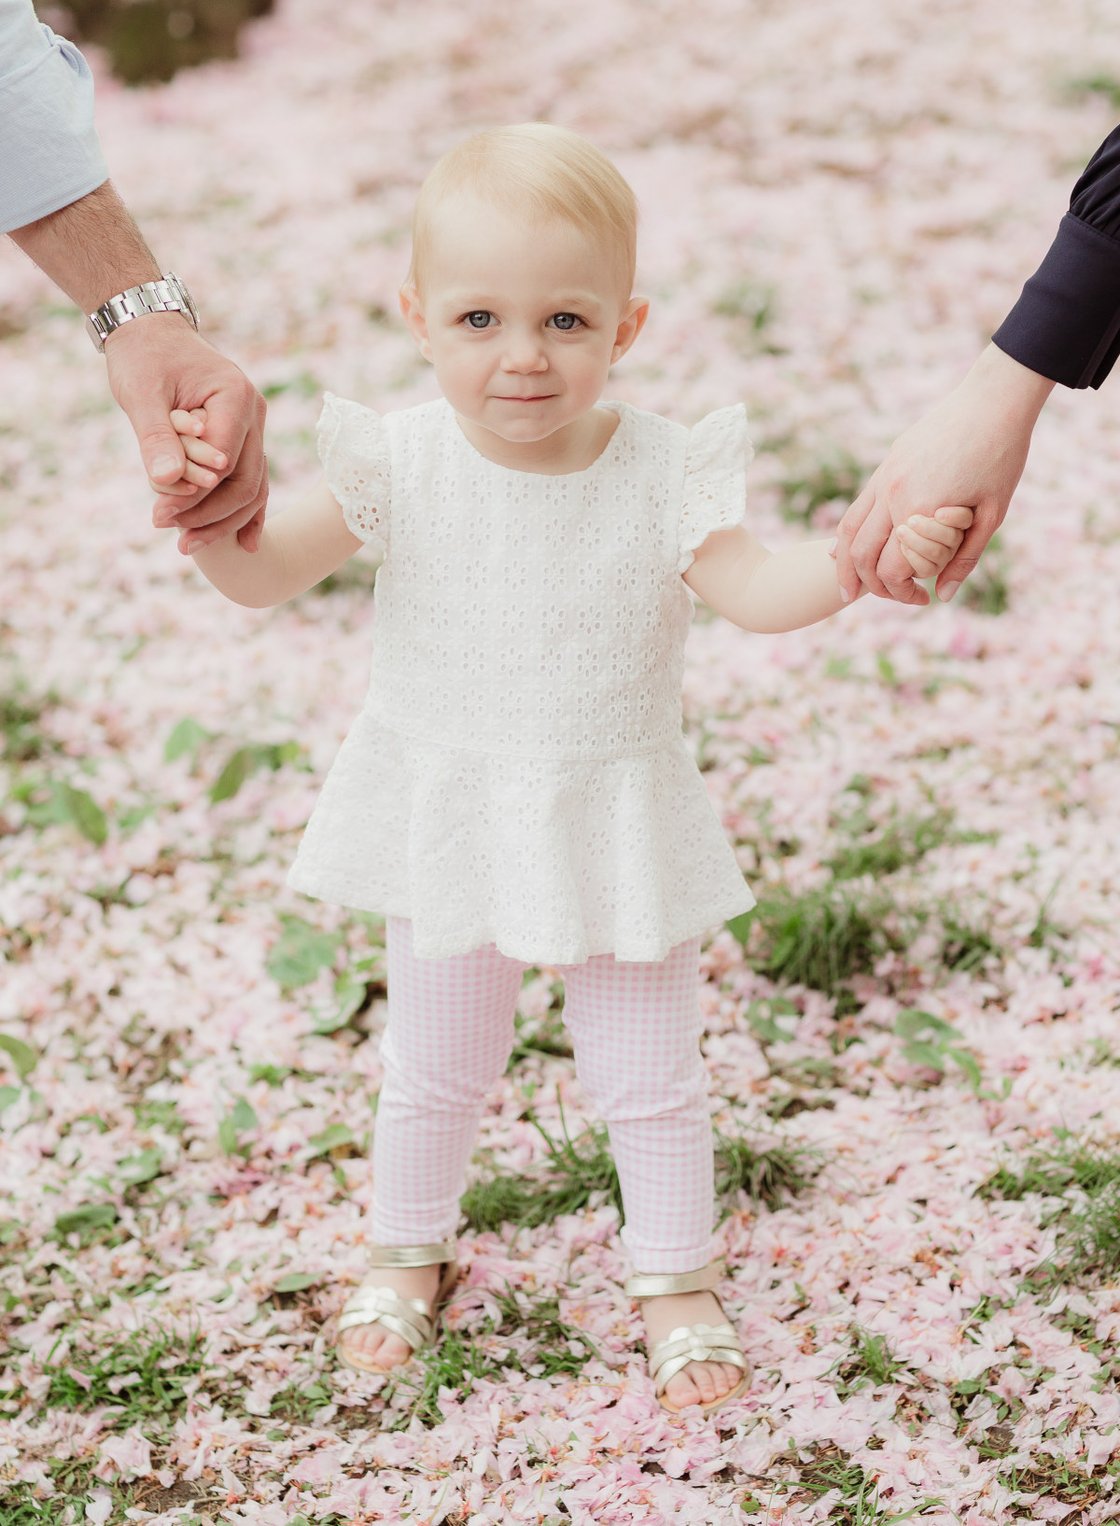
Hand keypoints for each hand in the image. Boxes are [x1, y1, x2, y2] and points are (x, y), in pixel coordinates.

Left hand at [104, 314, 267, 552]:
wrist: (152, 334)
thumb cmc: (144, 358)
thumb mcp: (141, 393)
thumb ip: (156, 437)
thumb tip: (168, 482)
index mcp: (235, 397)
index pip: (224, 461)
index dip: (195, 494)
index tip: (160, 514)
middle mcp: (254, 415)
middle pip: (245, 482)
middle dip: (210, 515)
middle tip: (175, 538)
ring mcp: (253, 429)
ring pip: (252, 488)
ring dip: (223, 521)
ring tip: (189, 545)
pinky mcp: (244, 440)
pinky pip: (251, 481)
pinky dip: (245, 513)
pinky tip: (242, 545)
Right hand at [833, 344, 1053, 604]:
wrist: (993, 400)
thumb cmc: (1001, 456)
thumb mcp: (992, 515)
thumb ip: (964, 559)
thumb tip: (941, 596)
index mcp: (921, 511)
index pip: (892, 569)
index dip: (902, 592)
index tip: (923, 599)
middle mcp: (893, 496)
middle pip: (862, 555)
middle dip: (869, 585)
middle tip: (886, 597)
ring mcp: (885, 478)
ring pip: (848, 531)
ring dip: (844, 564)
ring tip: (846, 589)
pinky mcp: (887, 466)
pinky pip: (857, 508)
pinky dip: (848, 534)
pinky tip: (844, 550)